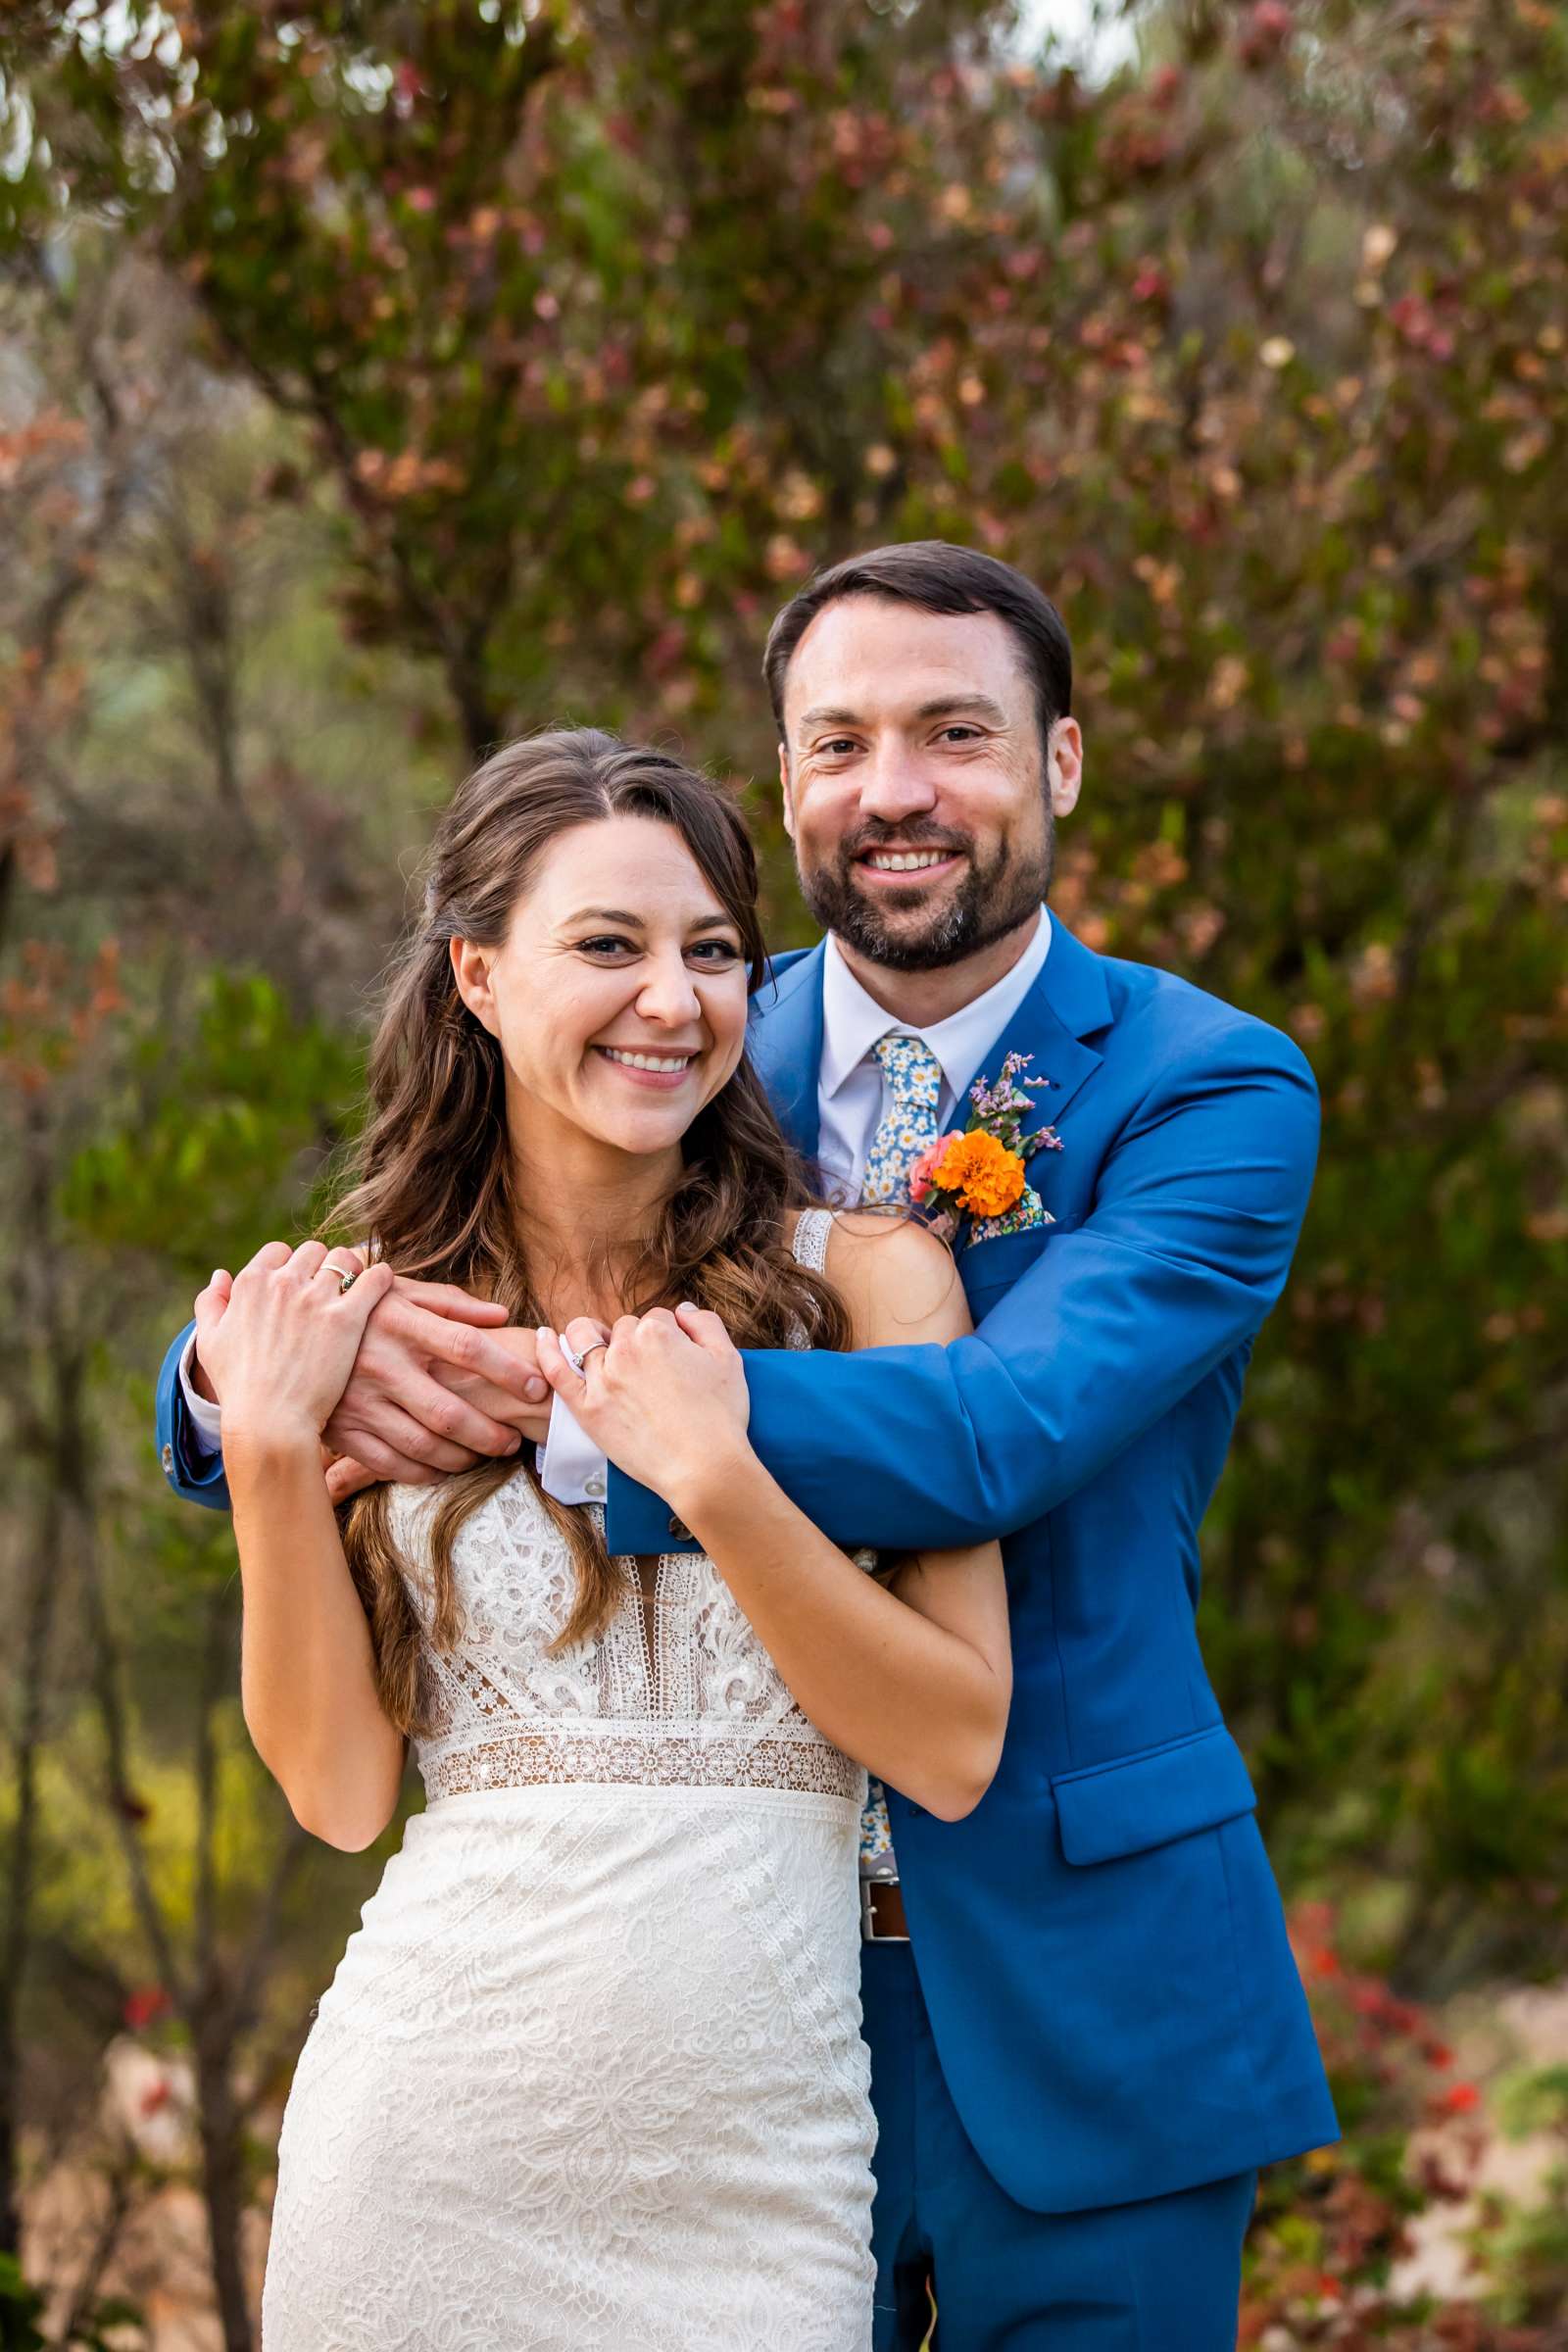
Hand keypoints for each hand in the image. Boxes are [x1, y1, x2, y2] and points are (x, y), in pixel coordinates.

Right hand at [192, 1249, 549, 1481]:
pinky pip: (391, 1463)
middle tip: (515, 1440)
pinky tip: (445, 1468)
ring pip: (423, 1445)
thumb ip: (450, 1303)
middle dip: (490, 1433)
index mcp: (399, 1322)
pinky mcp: (341, 1429)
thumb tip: (501, 1316)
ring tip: (487, 1454)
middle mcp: (381, 1364)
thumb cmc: (356, 1305)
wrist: (282, 1328)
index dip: (508, 1371)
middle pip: (449, 1410)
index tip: (536, 1387)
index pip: (467, 1348)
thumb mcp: (396, 1290)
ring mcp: (358, 1401)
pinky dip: (425, 1472)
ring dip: (464, 1457)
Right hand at [194, 1241, 396, 1445]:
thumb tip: (220, 1275)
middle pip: (314, 1251)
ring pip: (345, 1259)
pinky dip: (381, 1277)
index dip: (291, 1266)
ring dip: (353, 1269)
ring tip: (359, 1286)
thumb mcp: (210, 1342)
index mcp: (250, 1283)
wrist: (269, 1421)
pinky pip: (374, 1278)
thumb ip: (211, 1303)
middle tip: (333, 1288)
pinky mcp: (346, 1318)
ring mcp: (315, 1299)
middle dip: (323, 1266)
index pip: (279, 1251)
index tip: (301, 1285)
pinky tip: (383, 1284)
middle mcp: (283, 1283)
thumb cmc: (238, 1387)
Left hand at [535, 1304, 749, 1507]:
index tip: (676, 1360)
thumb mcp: (729, 1359)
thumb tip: (683, 1311)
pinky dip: (546, 1350)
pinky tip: (542, 1337)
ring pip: (584, 1338)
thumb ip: (706, 1324)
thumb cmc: (720, 1417)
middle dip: (634, 1340)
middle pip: (623, 1328)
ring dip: (591, 1335)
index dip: (669, 1337)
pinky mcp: (586, 1408)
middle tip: (650, 1369)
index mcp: (659, 1332)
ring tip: (598, 1346)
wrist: (703, 1466)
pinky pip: (556, 1371)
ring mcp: (602, 1378)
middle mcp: (626, 1349)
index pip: (657, 1319)